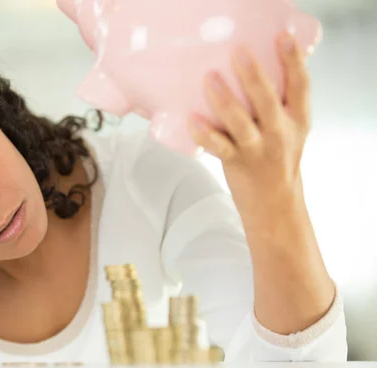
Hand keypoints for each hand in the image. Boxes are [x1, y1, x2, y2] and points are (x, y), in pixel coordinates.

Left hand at [189, 32, 309, 224]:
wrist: (276, 204)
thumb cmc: (278, 160)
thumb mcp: (290, 130)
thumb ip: (278, 105)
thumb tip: (252, 72)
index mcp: (297, 120)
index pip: (300, 85)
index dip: (293, 60)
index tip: (282, 38)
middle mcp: (280, 133)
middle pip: (267, 100)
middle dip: (253, 76)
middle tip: (238, 53)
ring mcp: (258, 149)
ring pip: (240, 122)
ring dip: (224, 100)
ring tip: (210, 79)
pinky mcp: (237, 162)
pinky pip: (219, 146)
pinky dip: (204, 134)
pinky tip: (192, 119)